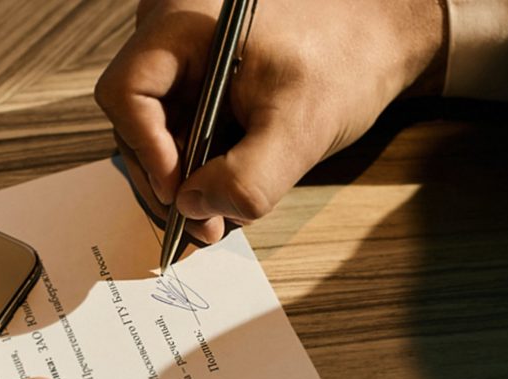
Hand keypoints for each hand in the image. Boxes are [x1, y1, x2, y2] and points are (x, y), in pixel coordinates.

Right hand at [96, 0, 446, 241]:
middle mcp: (171, 34)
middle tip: (203, 224)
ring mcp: (182, 57)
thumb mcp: (301, 128)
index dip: (146, 150)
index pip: (127, 93)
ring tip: (219, 214)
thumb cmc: (346, 62)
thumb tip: (193, 210)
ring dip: (184, 179)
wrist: (380, 39)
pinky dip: (198, 166)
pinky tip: (225, 189)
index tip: (181, 195)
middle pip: (134, 120)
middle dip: (168, 178)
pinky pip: (179, 128)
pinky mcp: (197, 79)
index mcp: (184, 24)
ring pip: (155, 131)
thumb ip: (248, 178)